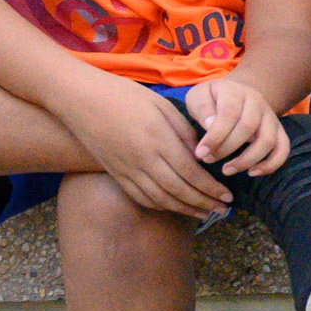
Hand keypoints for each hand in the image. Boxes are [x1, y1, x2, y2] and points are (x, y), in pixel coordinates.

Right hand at [56, 75, 229, 217]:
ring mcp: (127, 169)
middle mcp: (143, 160)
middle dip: (204, 203)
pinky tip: (175, 207)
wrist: (81, 99)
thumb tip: (201, 157)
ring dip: (185, 210)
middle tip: (223, 210)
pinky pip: (141, 197)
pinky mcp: (115, 174)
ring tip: (205, 214)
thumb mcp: (162, 106)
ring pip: (160, 199)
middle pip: (179, 191)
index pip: (191, 173)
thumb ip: (184, 133)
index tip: (228, 195)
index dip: (211, 188)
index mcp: (158, 140)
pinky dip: (161, 206)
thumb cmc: (126, 95)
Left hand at [182, 76, 288, 177]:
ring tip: (227, 170)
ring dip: (247, 160)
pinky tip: (252, 172)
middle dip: (226, 149)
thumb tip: (211, 125)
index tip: (200, 153)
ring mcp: (271, 116)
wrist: (234, 94)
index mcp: (235, 91)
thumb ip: (202, 108)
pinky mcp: (279, 130)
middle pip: (248, 128)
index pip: (229, 113)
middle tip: (208, 159)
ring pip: (267, 140)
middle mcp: (257, 102)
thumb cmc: (211, 99)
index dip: (215, 136)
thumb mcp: (198, 96)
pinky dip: (271, 164)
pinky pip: (283, 149)